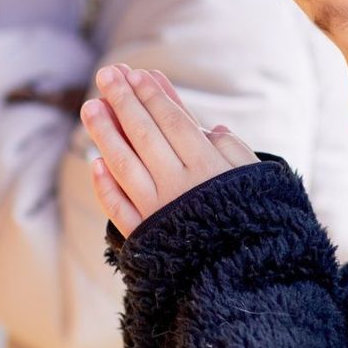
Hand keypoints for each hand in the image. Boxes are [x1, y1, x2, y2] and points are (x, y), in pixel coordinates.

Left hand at [81, 65, 258, 236]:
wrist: (245, 273)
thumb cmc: (257, 220)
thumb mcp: (256, 180)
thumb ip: (233, 151)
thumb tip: (212, 128)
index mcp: (208, 168)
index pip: (173, 122)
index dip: (153, 97)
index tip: (136, 74)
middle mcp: (178, 187)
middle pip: (144, 136)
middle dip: (124, 102)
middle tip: (106, 75)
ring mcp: (157, 211)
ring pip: (124, 166)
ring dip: (105, 134)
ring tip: (91, 107)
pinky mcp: (144, 237)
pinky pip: (118, 208)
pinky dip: (105, 186)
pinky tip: (94, 163)